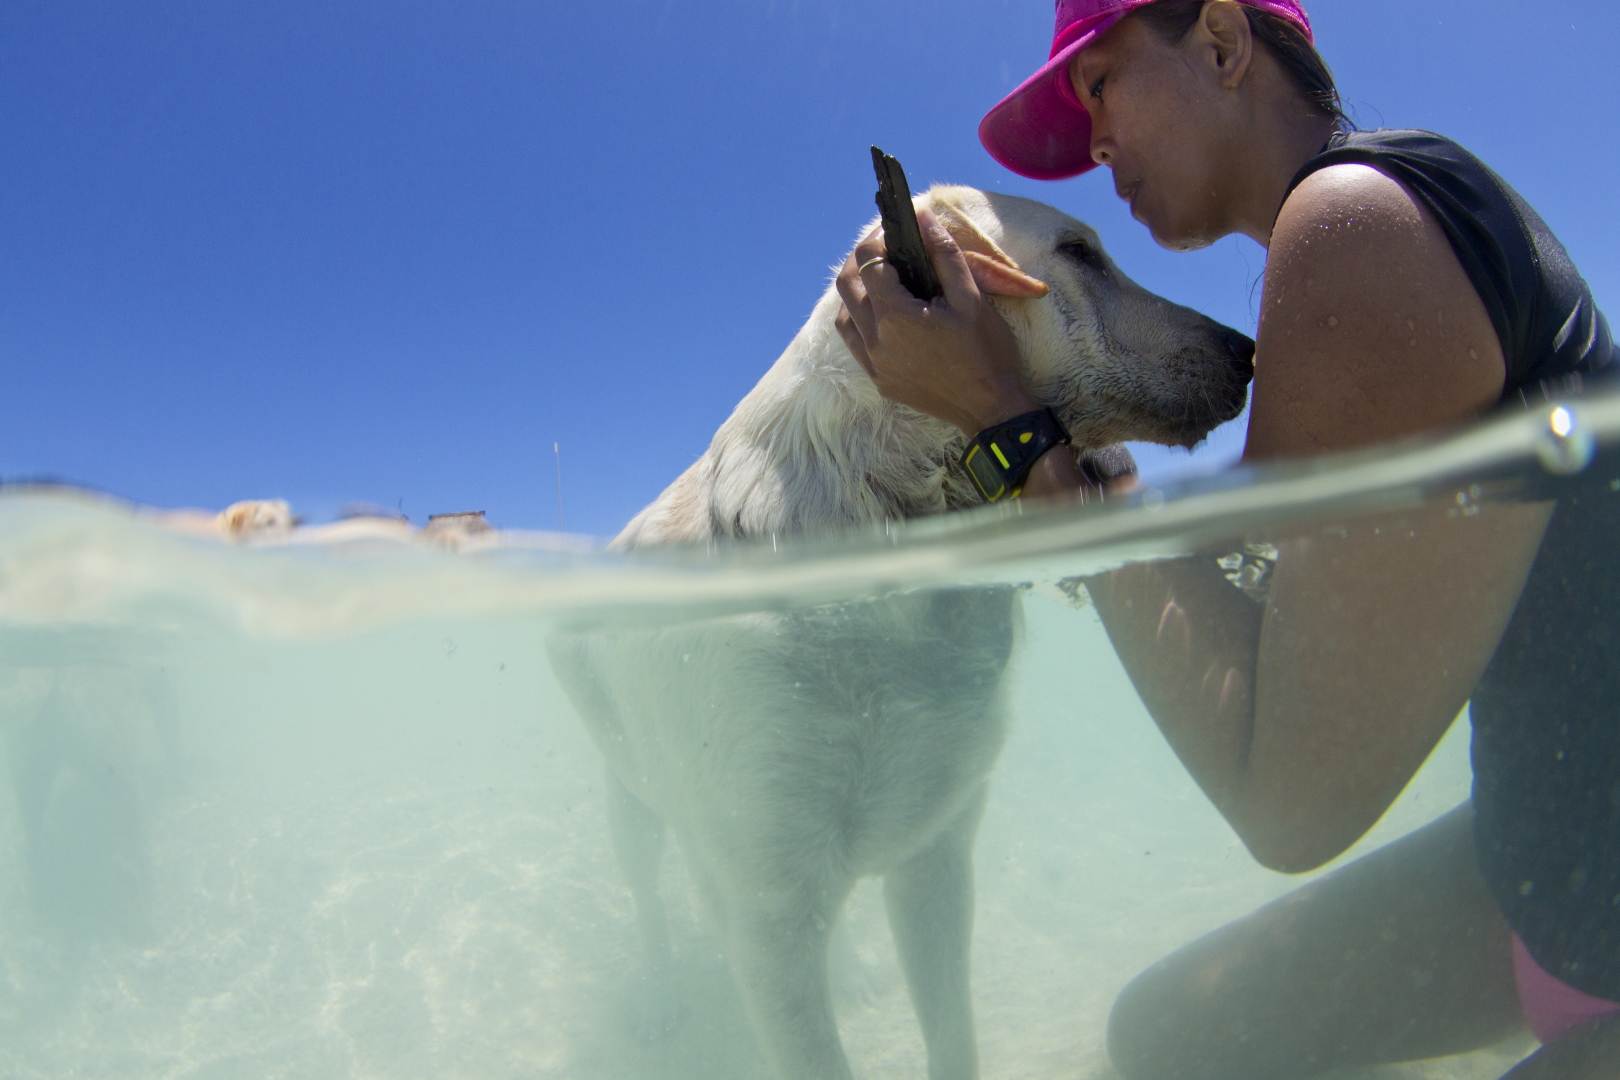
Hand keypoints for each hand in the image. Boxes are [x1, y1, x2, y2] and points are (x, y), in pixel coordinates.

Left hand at [834, 209, 1044, 434]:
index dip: (879, 238)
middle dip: (862, 260)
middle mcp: (875, 340)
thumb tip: (923, 218)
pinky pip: (855, 343)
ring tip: (882, 280)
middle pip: (847, 285)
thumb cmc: (987, 352)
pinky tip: (881, 315)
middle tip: (886, 249)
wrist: (990, 409)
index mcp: (895, 316)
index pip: (869, 262)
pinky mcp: (879, 380)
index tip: (895, 230)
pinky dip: (859, 321)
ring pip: (844, 316)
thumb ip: (944, 254)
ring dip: (856, 292)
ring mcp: (874, 364)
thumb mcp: (972, 297)